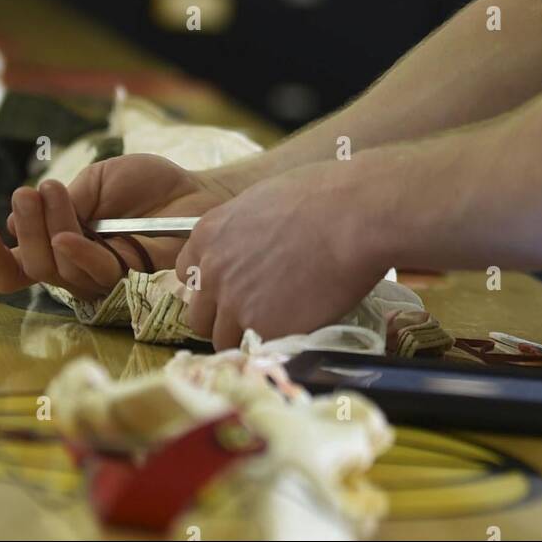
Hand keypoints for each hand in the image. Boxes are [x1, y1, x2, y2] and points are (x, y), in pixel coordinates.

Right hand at [0, 153, 231, 301]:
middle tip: (29, 193)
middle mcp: (78, 266)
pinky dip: (77, 254)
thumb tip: (22, 220)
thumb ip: (66, 202)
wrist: (197, 190)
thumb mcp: (97, 180)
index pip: (21, 264)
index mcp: (64, 242)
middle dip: (24, 230)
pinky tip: (71, 235)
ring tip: (52, 193)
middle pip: (34, 268)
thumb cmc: (150, 185)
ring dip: (47, 231)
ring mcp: (104, 278)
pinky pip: (94, 277)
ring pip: (58, 272)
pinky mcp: (131, 286)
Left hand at [174, 160, 384, 349]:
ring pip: (224, 339)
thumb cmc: (321, 194)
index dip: (211, 283)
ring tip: (279, 324)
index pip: (188, 273)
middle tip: (255, 310)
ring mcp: (237, 303)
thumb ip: (243, 230)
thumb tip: (252, 245)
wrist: (353, 216)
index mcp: (208, 234)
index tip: (231, 286)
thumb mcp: (264, 200)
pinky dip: (278, 340)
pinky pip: (262, 347)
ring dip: (246, 336)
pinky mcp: (266, 329)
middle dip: (222, 316)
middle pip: (199, 314)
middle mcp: (214, 271)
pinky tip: (302, 323)